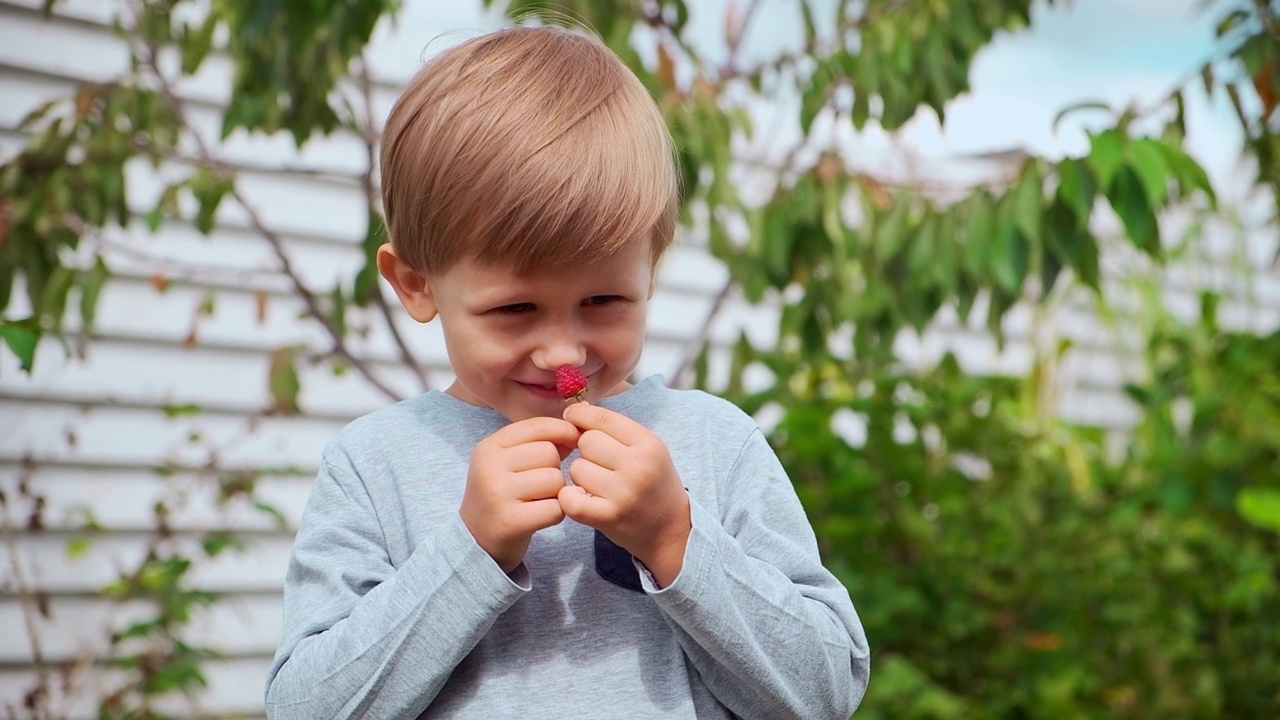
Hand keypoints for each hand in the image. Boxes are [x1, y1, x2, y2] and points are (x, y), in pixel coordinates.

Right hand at [460, 417, 579, 573]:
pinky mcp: (511, 521)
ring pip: (555, 480)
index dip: (563, 430)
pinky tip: (542, 515)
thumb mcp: (509, 462)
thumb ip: (540, 442)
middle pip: (549, 453)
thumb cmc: (502, 494)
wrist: (476, 539)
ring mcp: (498, 494)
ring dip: (557, 492)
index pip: (537, 426)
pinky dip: (557, 513)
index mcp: (489, 447)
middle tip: (540, 484)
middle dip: (554, 468)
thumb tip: (578, 428)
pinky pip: (556, 508)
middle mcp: (490, 467)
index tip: (573, 440)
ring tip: (540, 500)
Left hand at [558, 403, 690, 587]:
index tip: (573, 420)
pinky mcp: (609, 517)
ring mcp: (623, 493)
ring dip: (580, 476)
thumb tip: (576, 410)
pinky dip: (570, 498)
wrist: (671, 529)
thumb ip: (616, 429)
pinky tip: (581, 498)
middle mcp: (638, 466)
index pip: (603, 418)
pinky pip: (571, 499)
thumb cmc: (654, 483)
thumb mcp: (648, 449)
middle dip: (585, 450)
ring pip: (577, 468)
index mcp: (649, 444)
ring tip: (597, 484)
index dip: (581, 416)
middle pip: (586, 441)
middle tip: (598, 463)